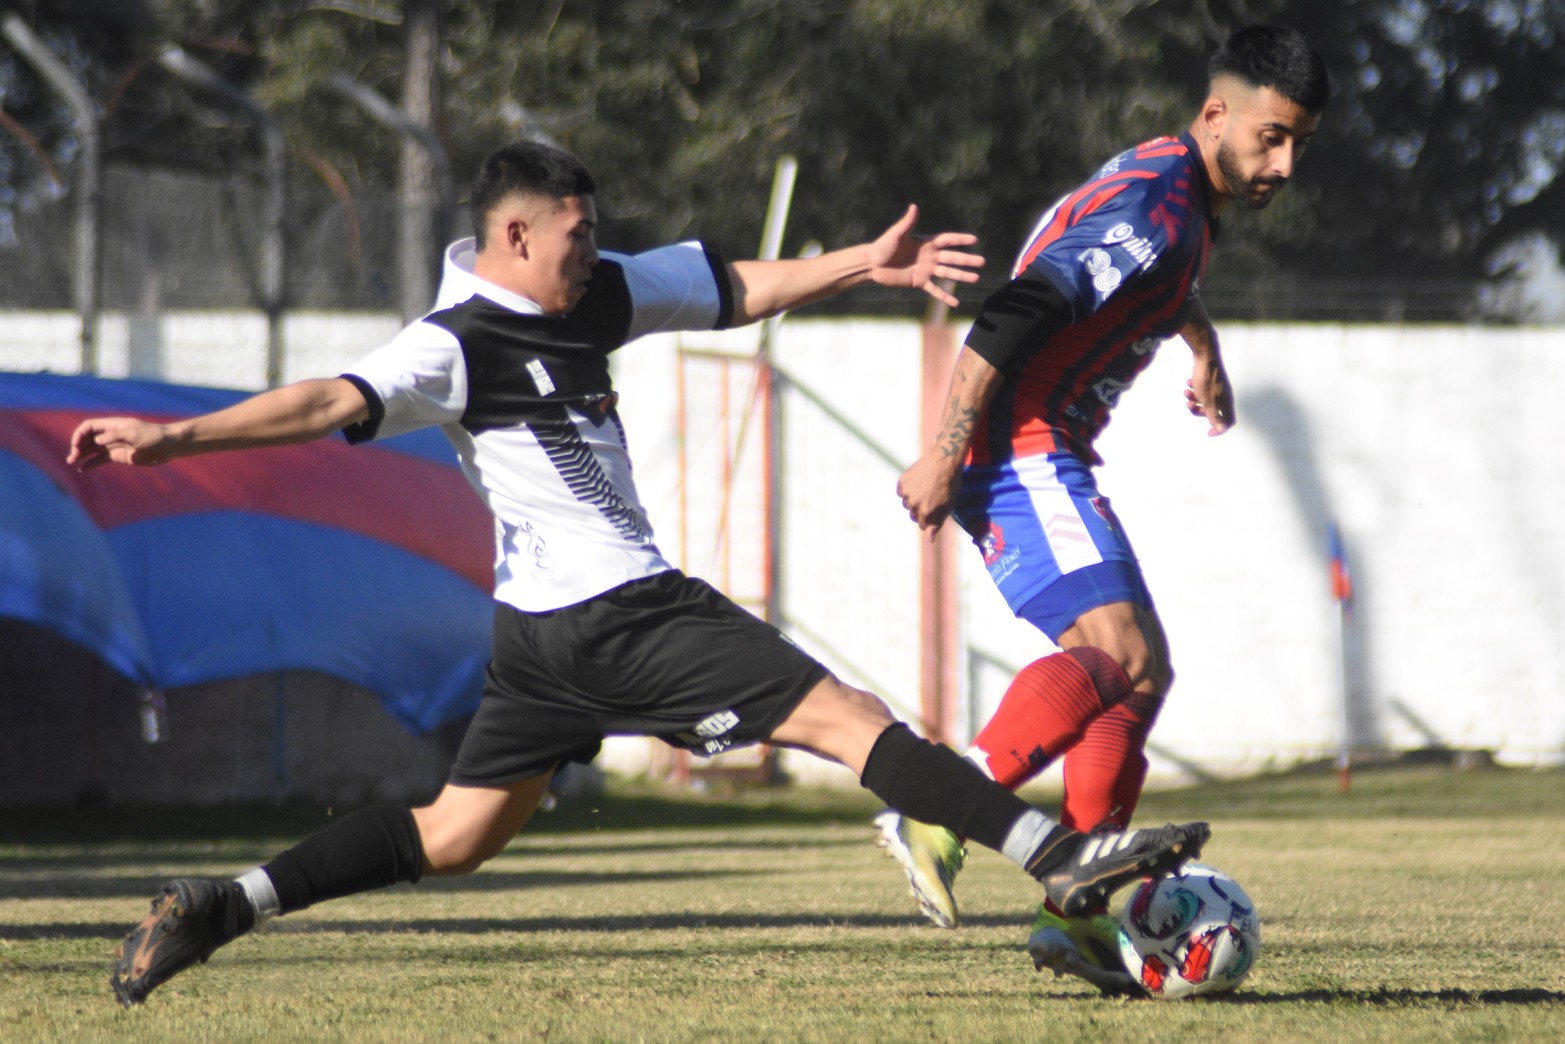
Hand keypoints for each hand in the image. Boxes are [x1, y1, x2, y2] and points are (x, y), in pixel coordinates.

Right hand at [66, 417, 176, 469]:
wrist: (169, 446)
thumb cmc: (153, 436)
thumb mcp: (134, 433)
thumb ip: (115, 436)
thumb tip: (97, 441)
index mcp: (113, 425)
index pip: (89, 427)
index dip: (79, 434)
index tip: (76, 446)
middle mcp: (111, 435)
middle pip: (88, 438)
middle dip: (78, 446)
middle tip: (72, 457)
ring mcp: (115, 446)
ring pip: (92, 449)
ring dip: (81, 455)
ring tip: (71, 462)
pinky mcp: (120, 456)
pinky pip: (101, 460)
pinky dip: (91, 464)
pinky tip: (83, 469)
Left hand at [867, 205, 984, 307]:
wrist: (872, 265)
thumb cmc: (883, 246)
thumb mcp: (896, 234)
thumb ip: (907, 222)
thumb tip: (914, 206)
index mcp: (926, 243)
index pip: (947, 240)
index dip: (960, 240)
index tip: (975, 240)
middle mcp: (929, 257)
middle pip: (952, 258)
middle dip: (967, 260)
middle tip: (982, 262)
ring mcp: (926, 270)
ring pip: (948, 274)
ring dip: (962, 276)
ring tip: (976, 278)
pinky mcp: (919, 282)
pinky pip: (935, 290)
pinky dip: (945, 296)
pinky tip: (955, 303)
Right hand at [896, 452, 962, 541]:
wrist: (944, 461)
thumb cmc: (950, 484)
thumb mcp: (948, 506)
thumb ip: (937, 523)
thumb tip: (930, 540)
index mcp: (926, 512)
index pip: (923, 525)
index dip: (931, 517)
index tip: (937, 508)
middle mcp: (914, 504)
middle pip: (914, 515)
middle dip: (921, 509)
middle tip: (932, 496)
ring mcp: (906, 493)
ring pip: (907, 503)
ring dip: (914, 499)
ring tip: (926, 488)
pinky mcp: (902, 482)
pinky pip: (901, 492)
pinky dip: (908, 489)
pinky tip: (918, 482)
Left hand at [1184, 358, 1234, 435]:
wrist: (1205, 357)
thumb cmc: (1206, 381)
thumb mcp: (1208, 402)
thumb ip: (1214, 416)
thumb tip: (1221, 429)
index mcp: (1226, 403)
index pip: (1229, 421)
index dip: (1219, 429)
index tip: (1208, 433)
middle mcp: (1224, 396)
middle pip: (1213, 412)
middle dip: (1198, 410)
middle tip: (1188, 405)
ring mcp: (1218, 388)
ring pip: (1205, 401)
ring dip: (1193, 399)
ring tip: (1185, 392)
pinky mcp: (1211, 380)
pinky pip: (1202, 390)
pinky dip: (1194, 389)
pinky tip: (1188, 383)